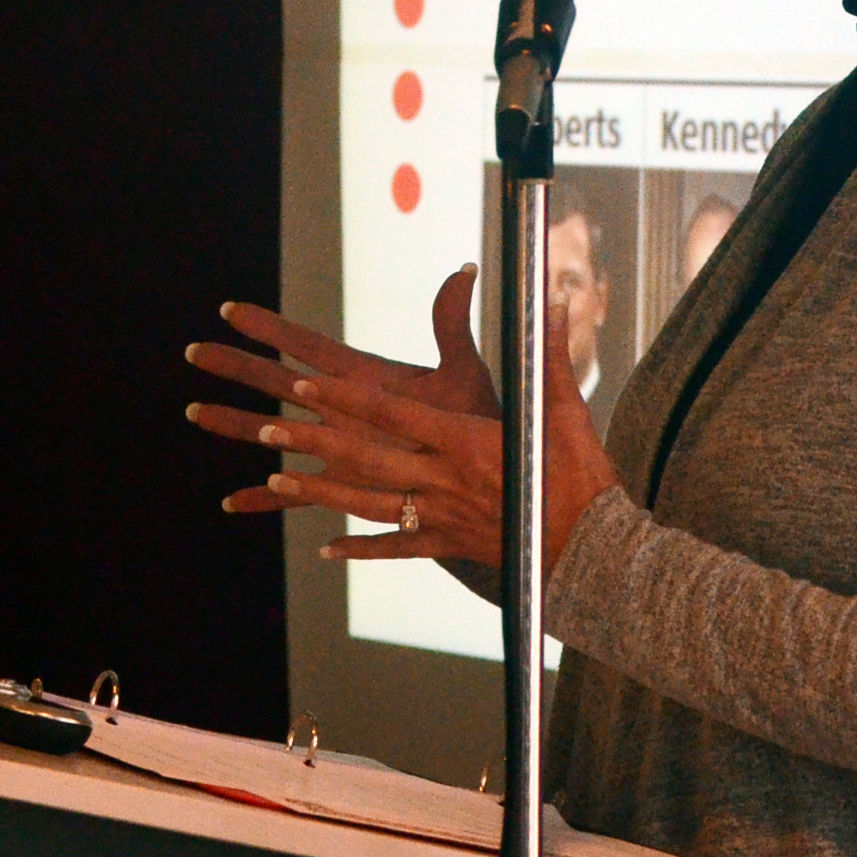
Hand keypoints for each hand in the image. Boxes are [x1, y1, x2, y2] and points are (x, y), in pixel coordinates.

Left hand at [184, 276, 616, 573]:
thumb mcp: (566, 409)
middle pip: (365, 457)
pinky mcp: (447, 544)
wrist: (589, 555)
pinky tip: (327, 548)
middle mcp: (441, 479)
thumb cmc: (580, 478)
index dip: (344, 397)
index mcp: (464, 440)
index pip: (391, 414)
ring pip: (366, 502)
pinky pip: (395, 547)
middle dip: (314, 439)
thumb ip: (549, 354)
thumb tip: (555, 301)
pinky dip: (359, 547)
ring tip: (277, 479)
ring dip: (318, 493)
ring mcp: (440, 516)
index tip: (305, 382)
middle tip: (266, 425)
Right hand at [185, 265, 499, 516]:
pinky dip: (261, 499)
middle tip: (194, 351)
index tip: (230, 309)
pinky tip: (231, 503)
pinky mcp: (341, 485)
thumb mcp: (461, 370)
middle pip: (274, 381)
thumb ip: (453, 322)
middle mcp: (338, 408)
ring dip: (234, 423)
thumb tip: (466, 268)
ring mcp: (334, 446)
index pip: (306, 345)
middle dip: (235, 367)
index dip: (269, 327)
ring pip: (270, 433)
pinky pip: (291, 494)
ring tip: (195, 411)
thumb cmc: (472, 418)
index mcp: (361, 377)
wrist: (480, 473)